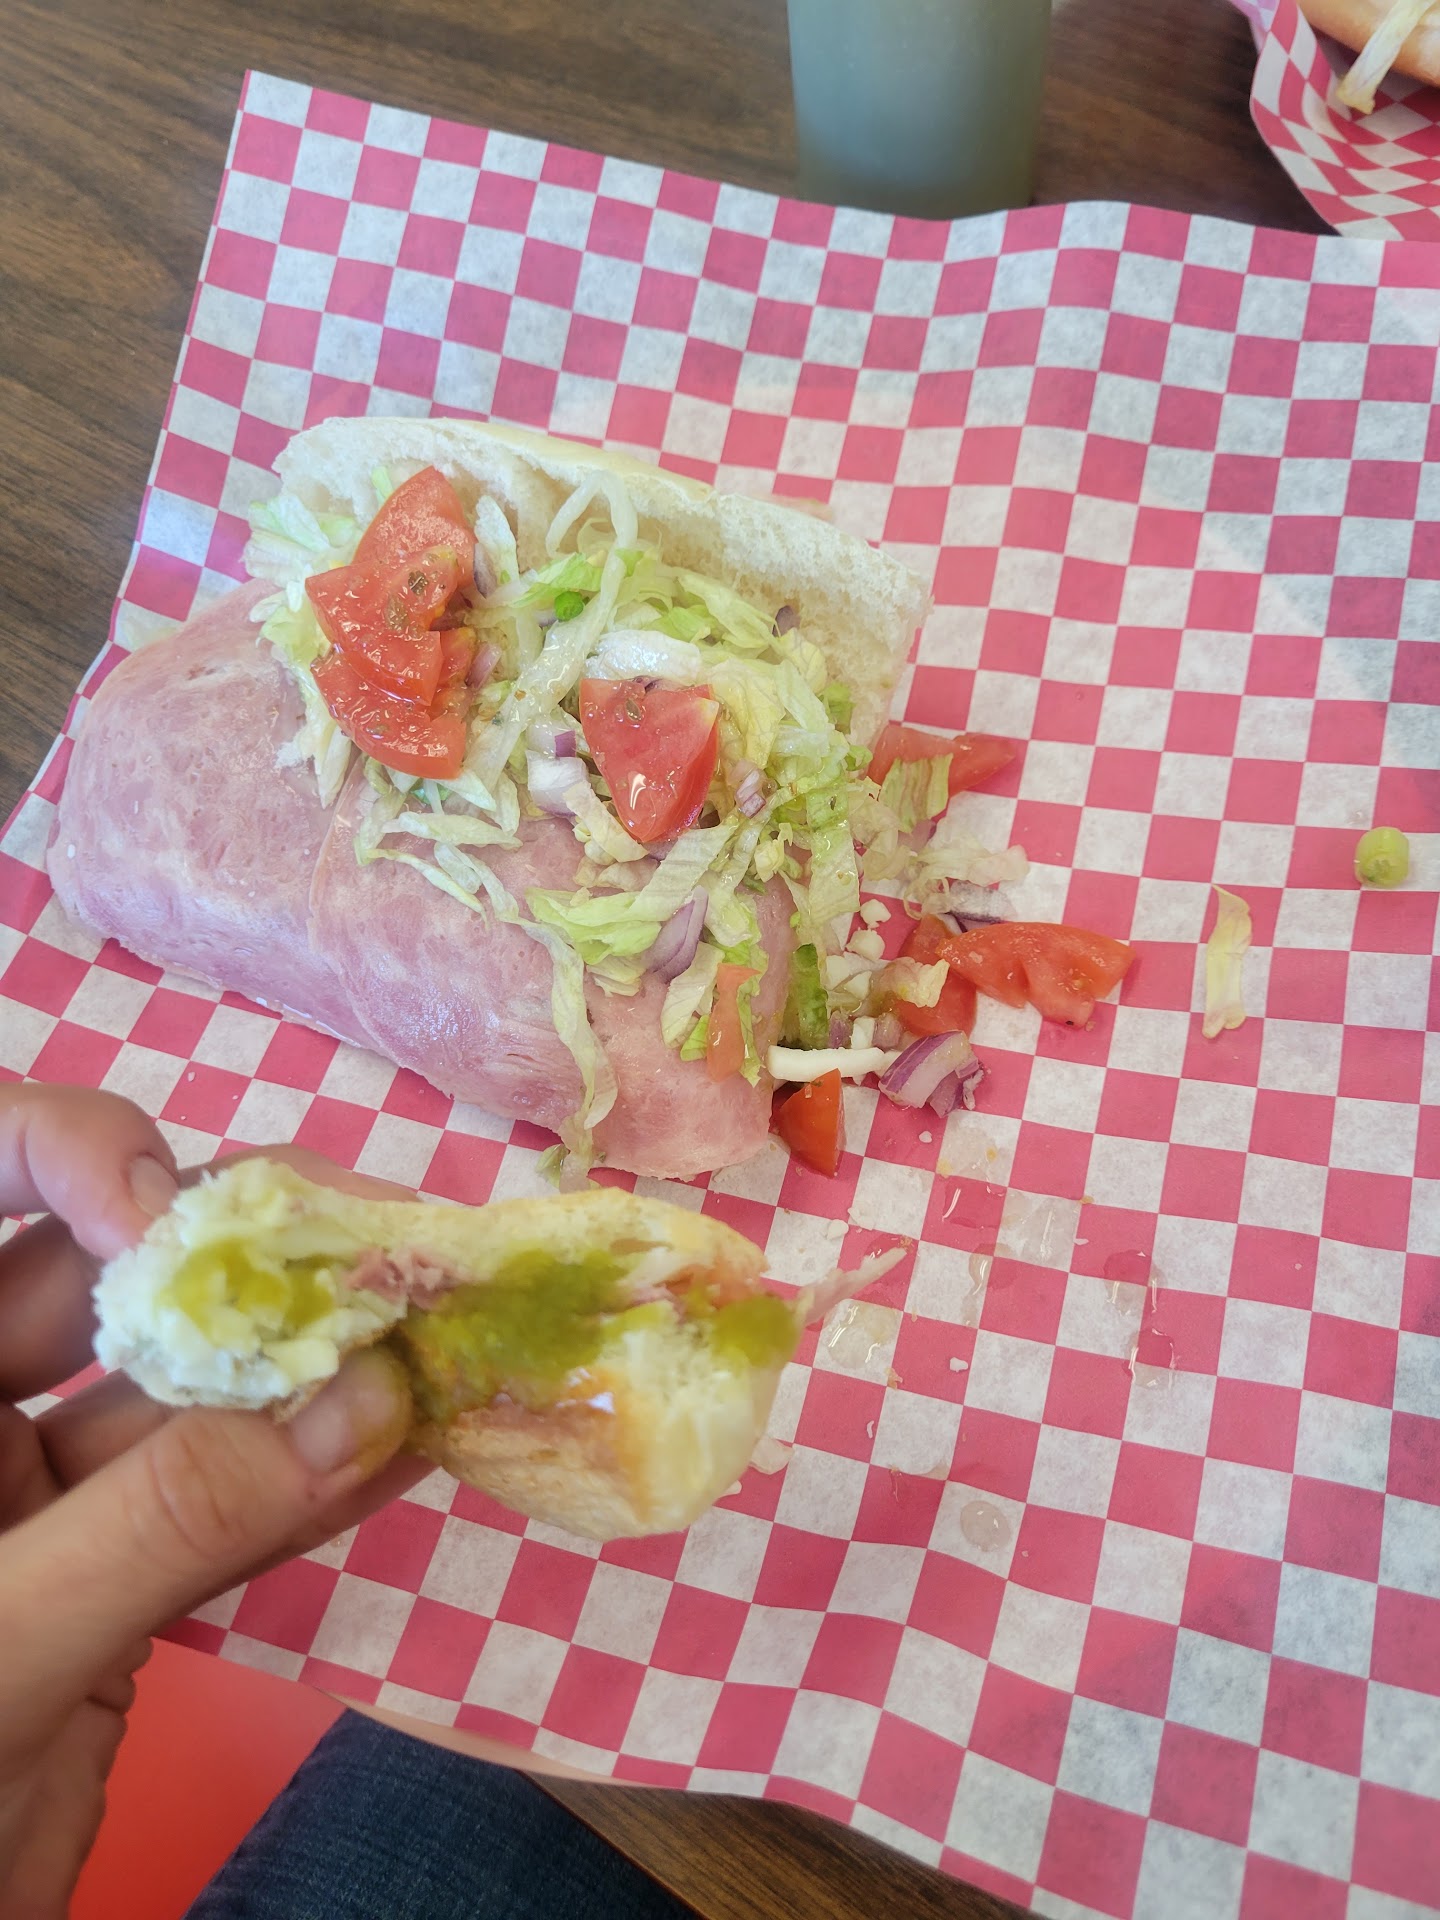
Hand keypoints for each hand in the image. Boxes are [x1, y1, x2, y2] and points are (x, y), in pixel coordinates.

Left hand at [0, 1084, 424, 1919]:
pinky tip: (406, 1447)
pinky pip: (216, 1503)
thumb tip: (367, 1400)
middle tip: (384, 1253)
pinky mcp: (109, 1581)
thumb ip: (168, 1522)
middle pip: (101, 1271)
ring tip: (431, 1332)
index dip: (72, 1153)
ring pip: (178, 1389)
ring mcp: (31, 1497)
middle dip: (238, 1258)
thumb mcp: (2, 1651)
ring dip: (302, 1369)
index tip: (186, 1223)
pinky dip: (309, 1478)